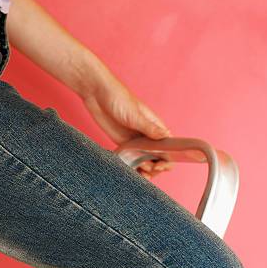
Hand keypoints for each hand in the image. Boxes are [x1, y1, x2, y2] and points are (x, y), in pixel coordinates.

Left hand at [77, 55, 173, 179]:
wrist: (97, 94)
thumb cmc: (118, 98)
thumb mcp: (134, 114)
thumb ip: (149, 128)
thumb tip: (167, 136)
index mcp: (155, 126)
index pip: (169, 146)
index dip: (168, 159)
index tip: (160, 166)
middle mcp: (147, 135)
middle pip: (158, 157)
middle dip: (156, 167)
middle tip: (148, 170)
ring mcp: (135, 141)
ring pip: (145, 160)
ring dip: (145, 170)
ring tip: (140, 173)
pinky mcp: (122, 144)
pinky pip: (131, 159)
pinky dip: (133, 167)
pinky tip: (131, 172)